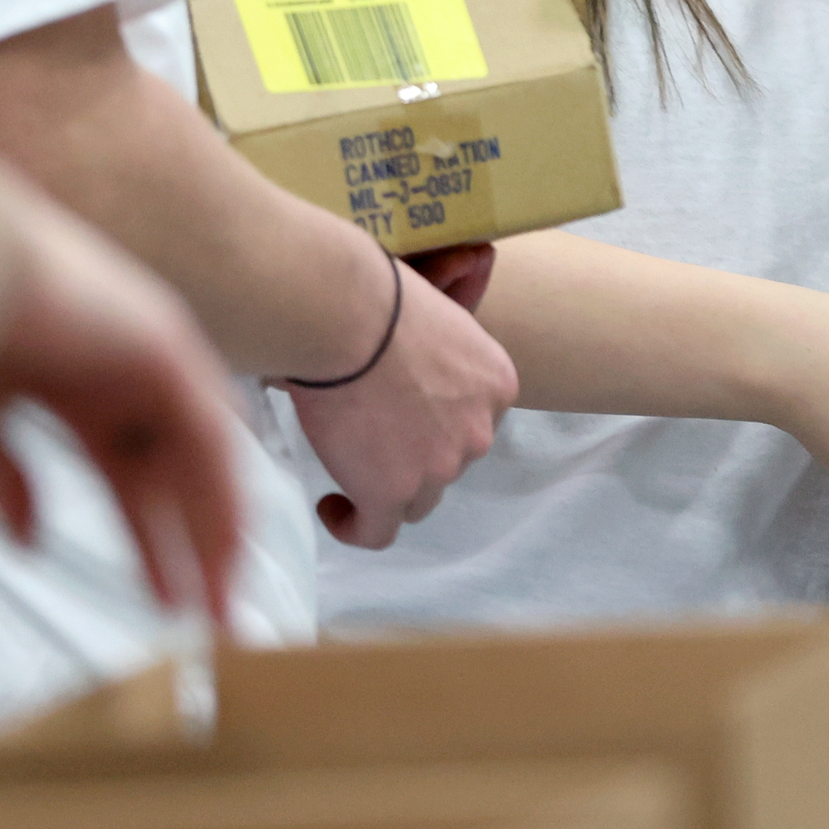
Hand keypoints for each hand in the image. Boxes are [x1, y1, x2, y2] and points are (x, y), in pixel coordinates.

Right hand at [0, 173, 250, 627]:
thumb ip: (5, 476)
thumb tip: (29, 537)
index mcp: (72, 377)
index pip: (129, 467)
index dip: (148, 533)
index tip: (161, 597)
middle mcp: (120, 362)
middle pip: (172, 470)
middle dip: (188, 545)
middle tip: (206, 616)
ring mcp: (145, 347)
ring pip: (200, 455)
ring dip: (211, 529)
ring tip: (219, 604)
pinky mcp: (160, 343)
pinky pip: (207, 432)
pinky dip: (218, 491)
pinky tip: (222, 549)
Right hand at [286, 241, 517, 549]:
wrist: (348, 317)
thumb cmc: (380, 297)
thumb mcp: (440, 313)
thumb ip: (442, 350)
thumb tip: (435, 325)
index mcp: (496, 384)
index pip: (472, 421)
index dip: (436, 422)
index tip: (402, 415)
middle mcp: (479, 431)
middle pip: (447, 462)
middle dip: (413, 454)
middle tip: (368, 433)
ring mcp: (439, 467)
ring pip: (414, 498)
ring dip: (385, 486)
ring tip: (346, 467)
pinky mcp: (392, 493)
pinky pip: (377, 531)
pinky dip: (354, 525)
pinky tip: (332, 508)